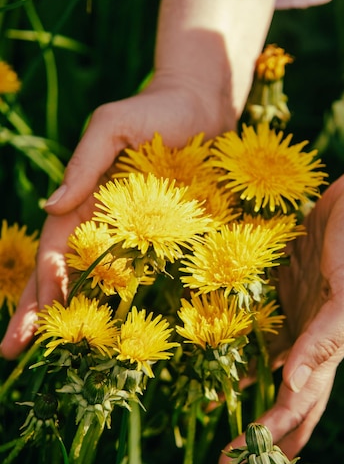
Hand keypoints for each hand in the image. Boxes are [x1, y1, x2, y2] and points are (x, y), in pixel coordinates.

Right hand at [0, 0, 276, 359]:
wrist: (204, 109)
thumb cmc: (156, 111)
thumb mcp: (112, 127)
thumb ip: (83, 165)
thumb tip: (50, 207)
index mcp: (87, 200)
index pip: (56, 248)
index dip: (43, 283)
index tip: (35, 318)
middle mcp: (108, 223)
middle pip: (68, 272)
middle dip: (41, 310)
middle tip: (13, 352)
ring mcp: (140, 233)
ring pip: (105, 281)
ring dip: (81, 316)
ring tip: (59, 355)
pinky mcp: (173, 237)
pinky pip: (150, 272)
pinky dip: (133, 301)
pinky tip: (124, 330)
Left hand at [219, 123, 343, 463]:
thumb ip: (325, 340)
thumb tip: (290, 384)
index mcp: (330, 347)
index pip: (298, 405)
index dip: (271, 436)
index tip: (237, 463)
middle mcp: (311, 335)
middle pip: (283, 393)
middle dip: (260, 428)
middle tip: (228, 458)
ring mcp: (299, 308)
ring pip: (267, 357)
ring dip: (243, 382)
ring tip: (214, 402)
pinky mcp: (288, 280)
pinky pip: (260, 314)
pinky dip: (240, 333)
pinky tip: (220, 341)